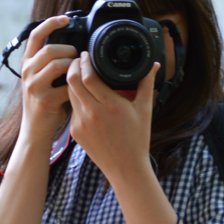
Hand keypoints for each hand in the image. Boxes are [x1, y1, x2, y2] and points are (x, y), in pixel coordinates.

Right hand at [18, 16, 78, 144]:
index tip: (65, 18)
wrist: (36, 129)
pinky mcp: (43, 100)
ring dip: (73, 66)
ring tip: (78, 72)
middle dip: (68, 50)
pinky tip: (78, 89)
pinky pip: (65, 86)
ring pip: (57, 64)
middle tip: (77, 58)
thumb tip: (74, 45)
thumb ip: (51, 62)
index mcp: (28, 63)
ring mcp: (33, 86)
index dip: (50, 23)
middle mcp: (27, 72)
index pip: (35, 35)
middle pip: (49, 49)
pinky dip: (75, 86)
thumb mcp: (42, 77)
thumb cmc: (45, 101)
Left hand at [66, 52, 159, 179]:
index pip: (88, 77)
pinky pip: (72, 108)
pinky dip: (75, 98)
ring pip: (69, 94)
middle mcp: (93, 114)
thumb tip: (155, 65)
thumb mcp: (145, 109)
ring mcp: (81, 124)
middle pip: (72, 82)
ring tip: (80, 74)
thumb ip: (147, 83)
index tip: (86, 54)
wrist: (125, 168)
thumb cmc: (137, 139)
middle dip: (73, 66)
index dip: (84, 62)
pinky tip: (82, 95)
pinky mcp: (75, 132)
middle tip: (79, 59)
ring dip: (72, 81)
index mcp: (111, 106)